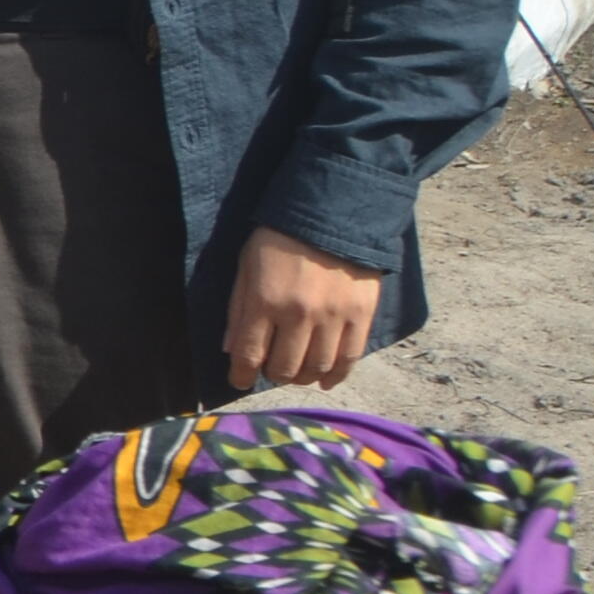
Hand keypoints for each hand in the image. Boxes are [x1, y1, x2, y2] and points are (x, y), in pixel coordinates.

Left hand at [223, 226, 384, 392]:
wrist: (333, 213)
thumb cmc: (280, 239)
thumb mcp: (246, 267)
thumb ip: (238, 310)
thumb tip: (232, 351)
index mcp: (265, 302)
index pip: (249, 355)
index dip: (241, 375)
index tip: (240, 380)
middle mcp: (299, 315)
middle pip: (284, 368)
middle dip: (272, 375)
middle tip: (271, 368)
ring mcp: (334, 316)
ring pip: (317, 367)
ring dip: (303, 377)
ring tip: (297, 371)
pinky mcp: (362, 314)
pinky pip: (350, 357)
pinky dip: (336, 375)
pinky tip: (326, 380)